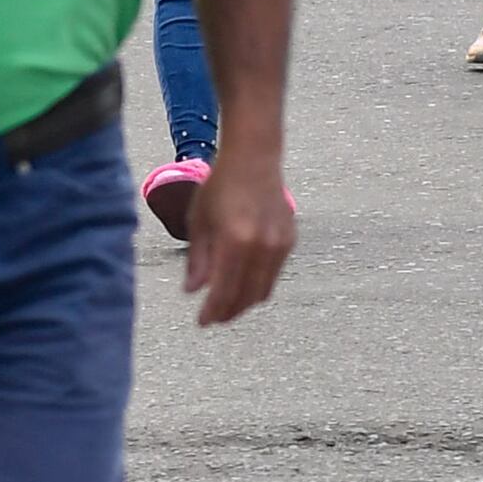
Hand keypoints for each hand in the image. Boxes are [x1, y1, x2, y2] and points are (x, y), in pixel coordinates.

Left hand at [182, 146, 294, 326]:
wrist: (254, 158)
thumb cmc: (221, 186)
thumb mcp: (200, 221)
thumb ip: (197, 259)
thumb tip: (193, 291)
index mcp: (235, 240)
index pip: (224, 290)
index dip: (213, 311)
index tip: (202, 323)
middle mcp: (261, 246)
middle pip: (246, 296)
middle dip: (229, 311)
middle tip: (214, 318)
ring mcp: (279, 244)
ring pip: (263, 290)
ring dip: (244, 303)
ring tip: (227, 305)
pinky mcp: (290, 241)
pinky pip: (273, 275)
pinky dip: (258, 285)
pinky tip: (243, 283)